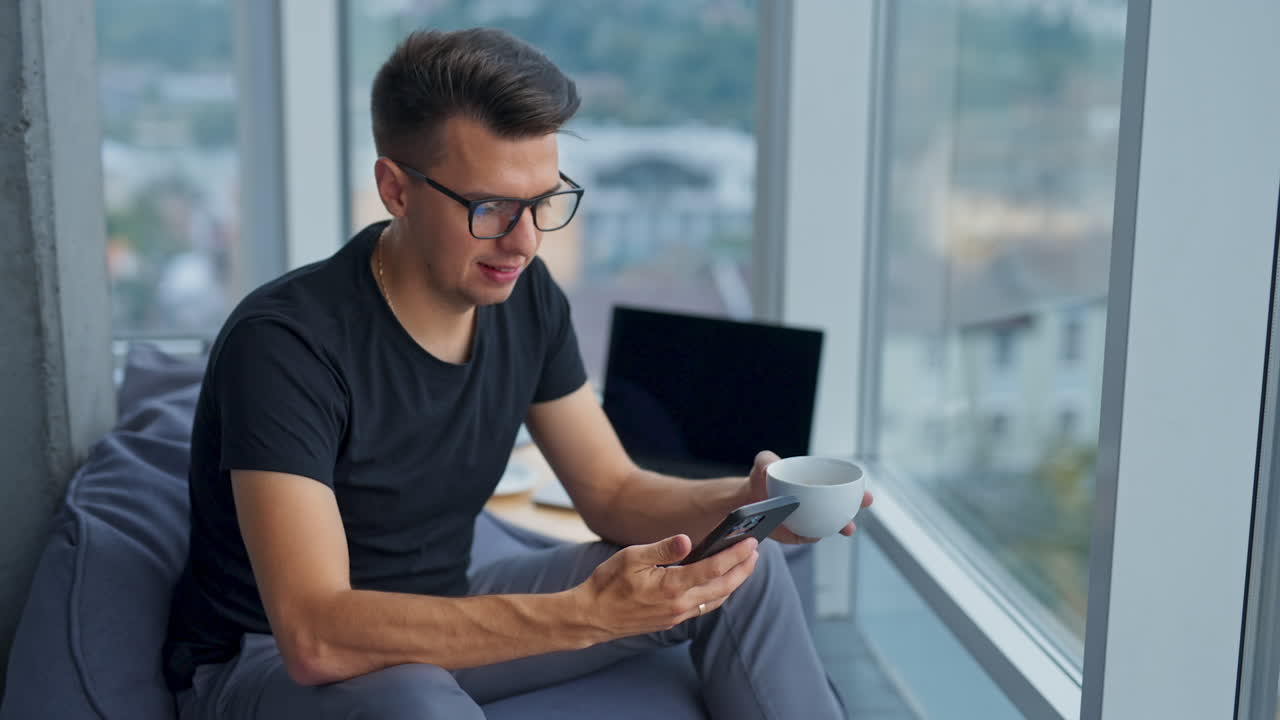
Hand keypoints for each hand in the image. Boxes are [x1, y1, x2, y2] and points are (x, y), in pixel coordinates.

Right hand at [574, 533, 758, 642]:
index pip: (714, 569)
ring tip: (744, 564)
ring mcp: (677, 615)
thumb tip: (687, 539)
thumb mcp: (630, 558)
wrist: (591, 617)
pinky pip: (704, 606)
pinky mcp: (671, 620)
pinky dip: (718, 592)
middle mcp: (679, 605)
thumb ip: (662, 549)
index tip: (751, 542)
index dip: (736, 555)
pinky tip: (719, 582)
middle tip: (756, 551)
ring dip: (734, 582)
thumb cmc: (607, 584)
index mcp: (671, 587)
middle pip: (723, 586)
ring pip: (716, 598)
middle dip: (743, 569)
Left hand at [746, 450, 874, 543]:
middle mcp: (817, 502)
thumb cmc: (761, 479)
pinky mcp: (798, 534)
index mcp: (815, 484)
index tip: (865, 493)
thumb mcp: (763, 465)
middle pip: (842, 507)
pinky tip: (814, 533)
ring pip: (830, 524)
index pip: (840, 486)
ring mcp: (809, 519)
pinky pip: (809, 536)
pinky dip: (813, 535)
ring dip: (841, 526)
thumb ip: (765, 460)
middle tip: (862, 506)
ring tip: (847, 528)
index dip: (855, 491)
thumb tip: (768, 465)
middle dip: (855, 508)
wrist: (747, 500)